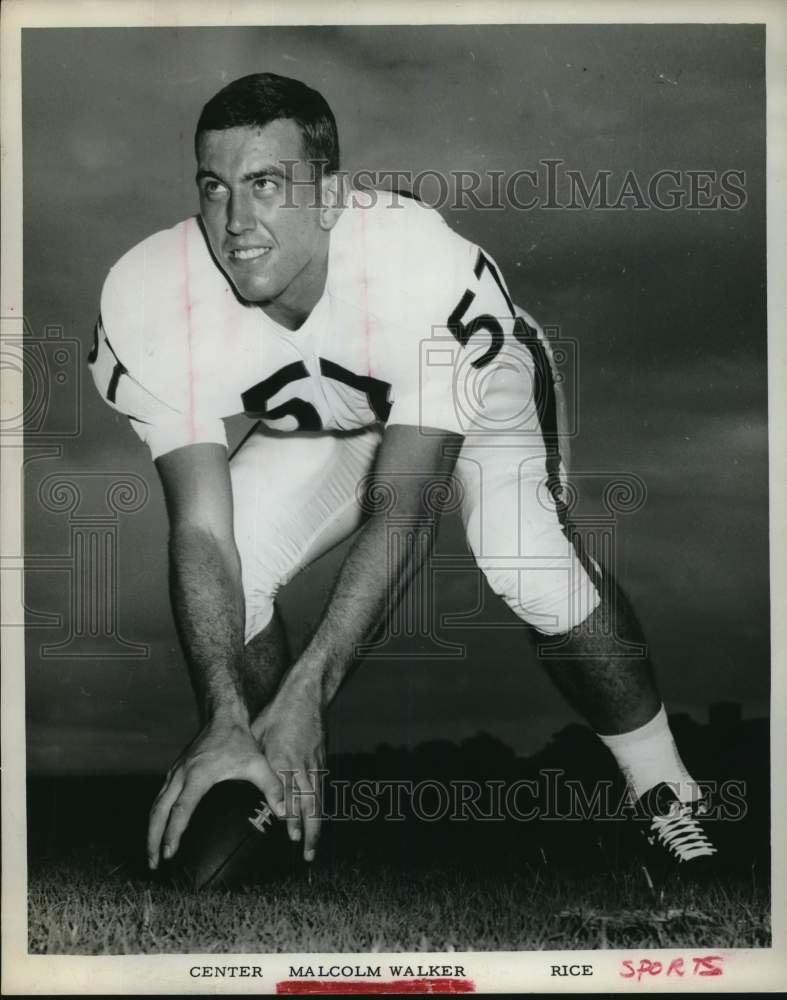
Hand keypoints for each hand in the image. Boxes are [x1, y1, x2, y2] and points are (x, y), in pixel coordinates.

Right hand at [147, 717, 285, 869]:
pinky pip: (159, 798)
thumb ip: (272, 787)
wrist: (223, 716)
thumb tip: (285, 812)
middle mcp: (181, 774)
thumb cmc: (240, 740)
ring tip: (152, 855)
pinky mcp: (174, 771)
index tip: (170, 853)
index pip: (181, 809)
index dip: (173, 832)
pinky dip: (156, 817)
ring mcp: (174, 772)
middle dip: (153, 839)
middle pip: (158, 811)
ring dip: (151, 830)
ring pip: (155, 805)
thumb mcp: (258, 763)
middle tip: (154, 864)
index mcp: (198, 775)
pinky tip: (159, 831)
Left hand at [255, 678, 326, 862]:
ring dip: (317, 827)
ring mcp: (314, 763)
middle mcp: (300, 765)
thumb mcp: (257, 734)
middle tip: (306, 855)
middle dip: (309, 832)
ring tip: (312, 849)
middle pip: (308, 803)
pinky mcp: (321, 760)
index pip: (288, 794)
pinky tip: (318, 824)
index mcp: (281, 758)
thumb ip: (251, 761)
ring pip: (318, 800)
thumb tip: (233, 780)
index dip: (291, 816)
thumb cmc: (276, 713)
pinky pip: (322, 790)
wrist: (306, 693)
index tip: (292, 837)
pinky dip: (321, 810)